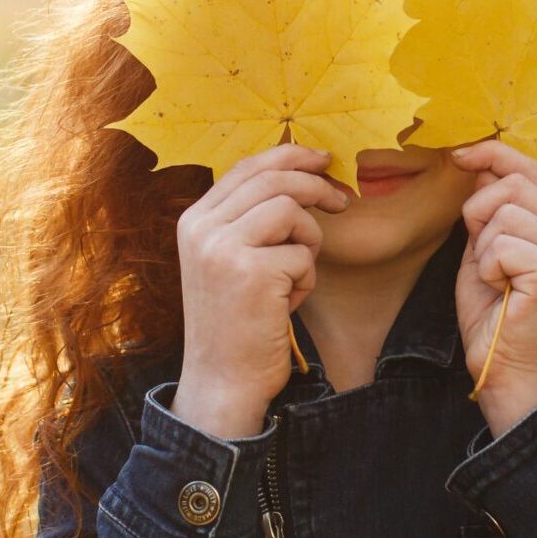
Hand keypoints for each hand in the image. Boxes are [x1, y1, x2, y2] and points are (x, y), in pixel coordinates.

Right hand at [172, 143, 347, 438]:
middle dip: (316, 185)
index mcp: (194, 221)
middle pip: (272, 178)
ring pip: (291, 211)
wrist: (222, 382)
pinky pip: (302, 255)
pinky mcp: (250, 272)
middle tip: (342, 201)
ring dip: (309, 243)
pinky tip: (287, 304)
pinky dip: (306, 280)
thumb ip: (247, 220)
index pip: (246, 167)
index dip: (290, 155)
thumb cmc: (236, 323)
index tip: (323, 160)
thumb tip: (298, 176)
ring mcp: (222, 248)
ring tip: (295, 277)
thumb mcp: (227, 262)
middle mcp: (202, 228)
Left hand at [451, 139, 536, 436]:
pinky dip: (488, 267)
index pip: (530, 169)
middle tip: (481, 252)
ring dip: (484, 247)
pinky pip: (504, 245)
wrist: (505, 370)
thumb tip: (478, 164)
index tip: (459, 156)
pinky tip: (499, 289)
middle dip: (479, 210)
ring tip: (495, 277)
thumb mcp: (485, 250)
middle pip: (515, 184)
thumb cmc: (493, 314)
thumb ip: (489, 212)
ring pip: (506, 213)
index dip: (493, 154)